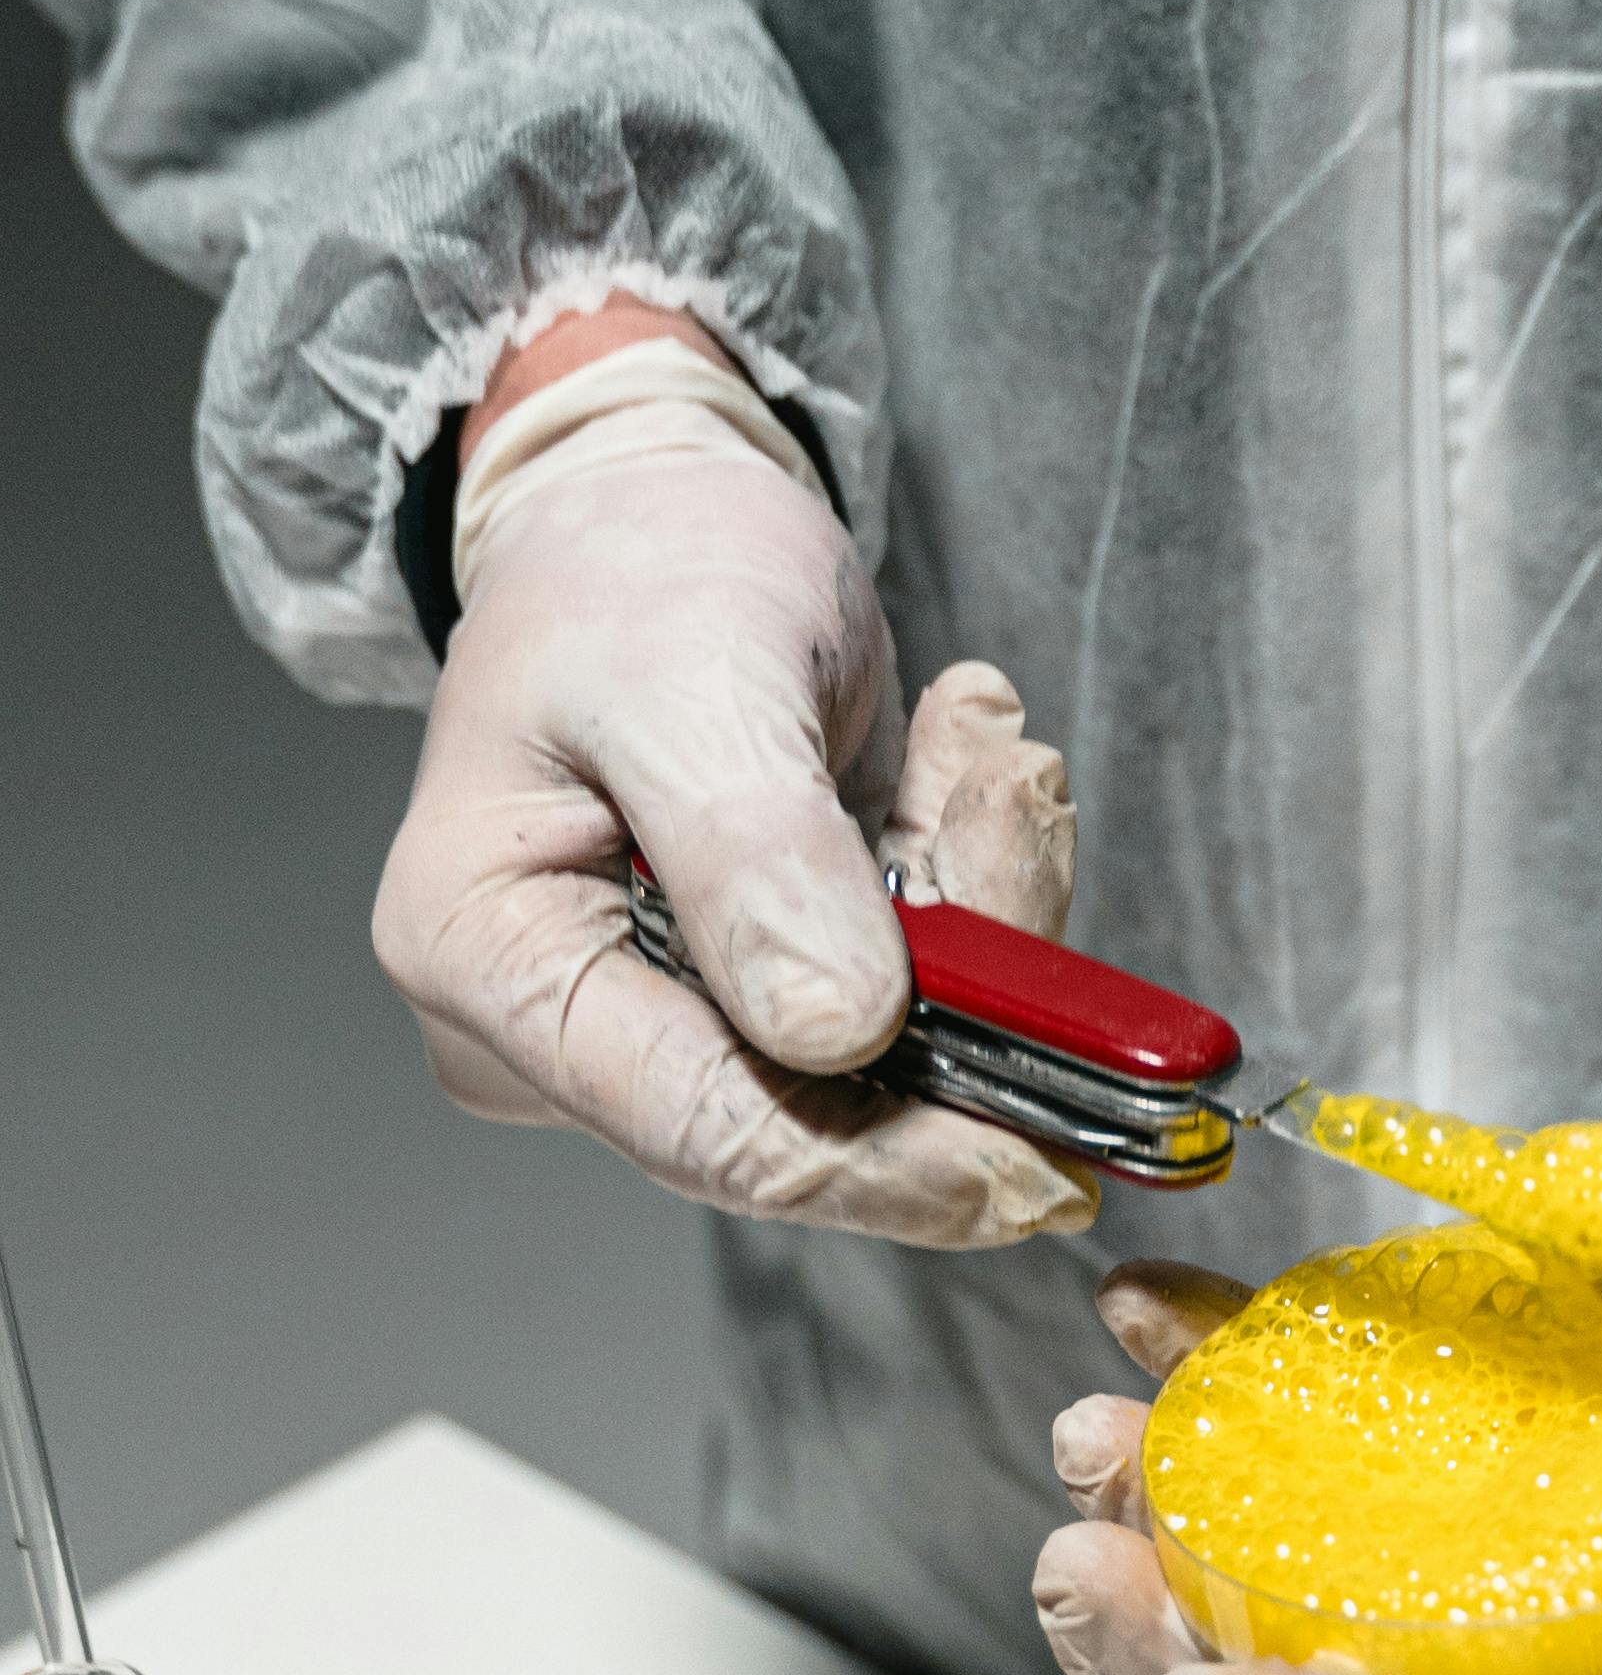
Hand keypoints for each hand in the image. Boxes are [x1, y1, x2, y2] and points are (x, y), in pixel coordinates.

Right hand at [374, 388, 1095, 1242]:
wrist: (657, 509)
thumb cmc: (632, 571)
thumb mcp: (690, 676)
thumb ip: (755, 857)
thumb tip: (839, 1032)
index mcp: (490, 966)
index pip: (706, 1131)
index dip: (886, 1165)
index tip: (1039, 1154)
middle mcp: (572, 1031)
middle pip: (821, 1110)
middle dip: (964, 982)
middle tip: (1005, 789)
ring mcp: (679, 1020)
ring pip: (901, 1057)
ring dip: (983, 901)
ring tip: (976, 744)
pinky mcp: (777, 992)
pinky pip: (925, 996)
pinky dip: (971, 877)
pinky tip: (956, 753)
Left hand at [1031, 1081, 1601, 1674]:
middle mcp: (1582, 1616)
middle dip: (1192, 1660)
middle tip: (1087, 1570)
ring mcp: (1527, 1491)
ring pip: (1309, 1545)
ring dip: (1179, 1510)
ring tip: (1085, 1435)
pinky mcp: (1503, 1366)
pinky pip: (1339, 1378)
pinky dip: (1228, 1349)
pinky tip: (1145, 1301)